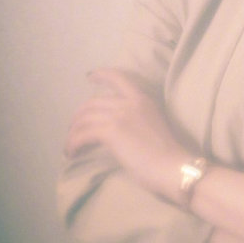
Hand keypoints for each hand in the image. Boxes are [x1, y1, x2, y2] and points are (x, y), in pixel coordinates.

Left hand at [64, 68, 187, 200]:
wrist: (173, 167)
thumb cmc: (168, 155)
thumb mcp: (153, 127)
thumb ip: (136, 121)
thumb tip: (117, 130)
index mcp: (143, 100)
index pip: (120, 78)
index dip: (102, 75)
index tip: (90, 76)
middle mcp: (131, 103)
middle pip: (92, 103)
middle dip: (78, 117)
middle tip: (74, 131)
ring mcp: (120, 116)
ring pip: (84, 118)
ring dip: (73, 133)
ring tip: (70, 147)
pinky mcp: (111, 131)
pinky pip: (82, 134)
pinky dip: (73, 143)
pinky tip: (72, 152)